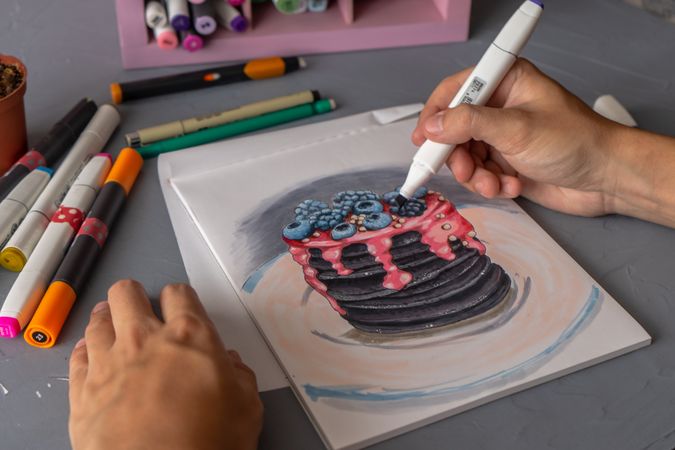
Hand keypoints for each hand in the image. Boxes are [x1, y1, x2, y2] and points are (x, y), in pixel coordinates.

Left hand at [69, 280, 262, 449]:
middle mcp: (144, 340)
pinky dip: (85, 352)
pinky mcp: (81, 392)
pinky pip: (76, 356)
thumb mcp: (246, 409)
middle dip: (134, 297)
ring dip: (107, 319)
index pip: (179, 294)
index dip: (180, 299)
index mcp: (190, 337)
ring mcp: (107, 364)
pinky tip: (93, 357)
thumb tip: (230, 366)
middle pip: (126, 294)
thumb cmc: (208, 444)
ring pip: (97, 320)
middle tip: (141, 311)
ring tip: (113, 327)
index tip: (182, 310)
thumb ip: (240, 377)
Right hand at [412, 58, 625, 216]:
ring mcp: (502, 136)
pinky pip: (480, 174)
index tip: (423, 139)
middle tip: (465, 171)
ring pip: (464, 156)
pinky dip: (490, 184)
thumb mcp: (516, 129)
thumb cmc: (574, 142)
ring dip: (476, 175)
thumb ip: (469, 124)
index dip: (435, 114)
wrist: (606, 179)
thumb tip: (433, 125)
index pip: (455, 90)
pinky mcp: (506, 162)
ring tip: (495, 184)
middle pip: (454, 129)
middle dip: (458, 155)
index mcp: (506, 82)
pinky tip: (511, 186)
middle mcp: (500, 107)